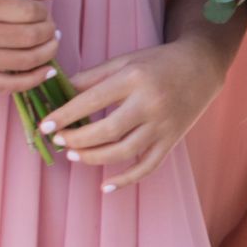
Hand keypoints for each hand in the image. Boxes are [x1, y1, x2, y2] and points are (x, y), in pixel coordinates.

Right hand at [0, 0, 59, 95]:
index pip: (27, 12)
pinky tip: (46, 71)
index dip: (43, 12)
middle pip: (30, 37)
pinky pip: (9, 85)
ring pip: (25, 61)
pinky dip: (34, 80)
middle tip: (51, 29)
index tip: (43, 11)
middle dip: (49, 32)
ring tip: (51, 45)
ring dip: (47, 53)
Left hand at [44, 36, 223, 189]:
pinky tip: (105, 185)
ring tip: (74, 155)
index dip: (64, 116)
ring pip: (123, 152)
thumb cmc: (158, 61)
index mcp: (133, 79)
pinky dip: (126, 180)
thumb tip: (59, 94)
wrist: (202, 66)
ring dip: (93, 158)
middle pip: (106, 131)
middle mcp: (149, 103)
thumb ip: (91, 77)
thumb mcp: (124, 61)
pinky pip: (148, 166)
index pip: (91, 101)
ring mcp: (163, 124)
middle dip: (76, 139)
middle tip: (59, 140)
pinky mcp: (172, 139)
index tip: (44, 127)